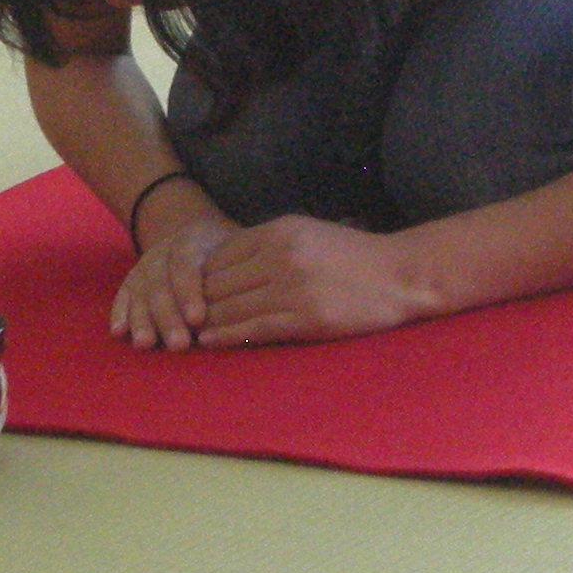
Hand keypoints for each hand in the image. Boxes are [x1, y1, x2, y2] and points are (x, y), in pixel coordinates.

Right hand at [110, 211, 237, 350]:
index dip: (189, 291)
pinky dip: (120, 313)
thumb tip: (255, 301)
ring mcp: (145, 264)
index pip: (186, 263)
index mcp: (192, 238)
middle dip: (168, 316)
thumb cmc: (229, 251)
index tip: (198, 319)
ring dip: (142, 319)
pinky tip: (119, 332)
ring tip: (146, 344)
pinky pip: (124, 295)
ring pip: (140, 291)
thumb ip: (241, 269)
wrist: (199, 234)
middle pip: (161, 283)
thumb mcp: (238, 247)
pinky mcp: (133, 279)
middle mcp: (163, 250)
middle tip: (179, 344)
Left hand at [188, 216, 450, 347]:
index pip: (222, 253)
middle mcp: (281, 256)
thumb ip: (269, 244)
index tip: (181, 291)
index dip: (198, 275)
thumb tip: (227, 261)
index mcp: (280, 231)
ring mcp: (293, 287)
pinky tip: (210, 341)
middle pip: (221, 280)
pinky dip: (226, 336)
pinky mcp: (306, 317)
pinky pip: (254, 328)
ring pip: (233, 306)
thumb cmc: (355, 256)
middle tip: (170, 316)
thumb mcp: (308, 234)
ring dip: (204, 321)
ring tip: (183, 333)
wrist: (402, 275)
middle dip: (194, 300)